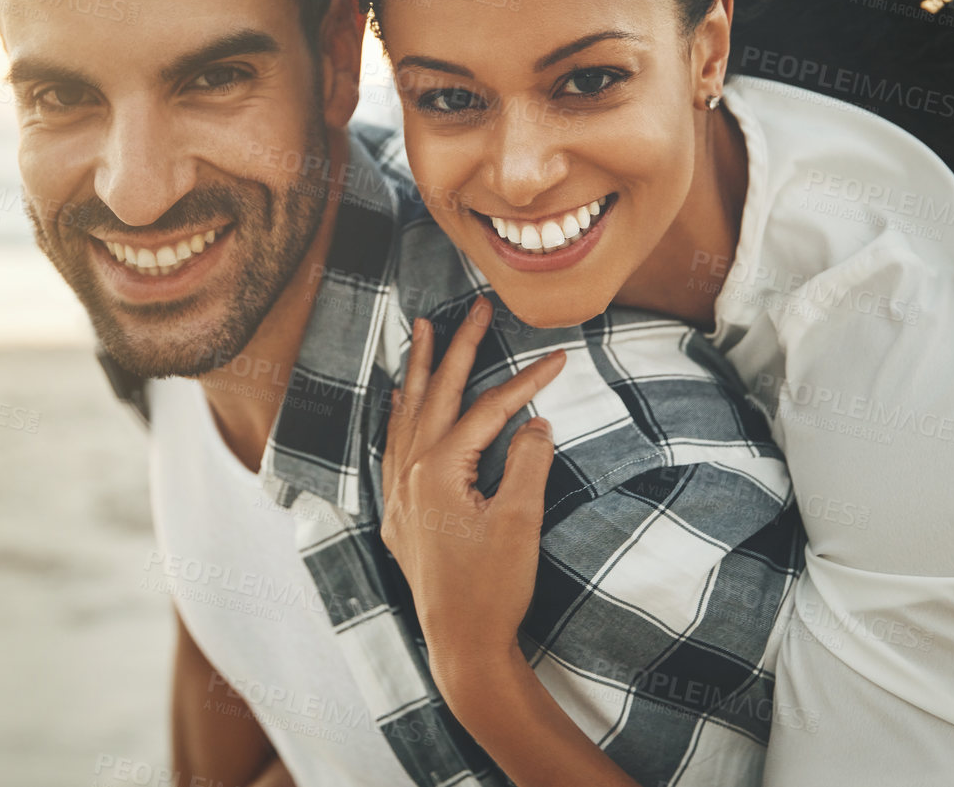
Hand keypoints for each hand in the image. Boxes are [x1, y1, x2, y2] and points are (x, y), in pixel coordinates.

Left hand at [379, 296, 564, 689]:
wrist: (464, 645)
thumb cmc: (494, 587)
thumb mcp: (520, 520)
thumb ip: (527, 463)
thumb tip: (535, 422)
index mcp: (438, 469)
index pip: (486, 410)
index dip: (525, 381)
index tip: (559, 357)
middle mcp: (409, 474)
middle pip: (436, 396)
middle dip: (458, 348)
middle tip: (474, 307)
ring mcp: (399, 494)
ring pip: (407, 415)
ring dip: (420, 371)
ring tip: (423, 331)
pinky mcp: (400, 515)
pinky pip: (394, 446)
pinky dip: (401, 414)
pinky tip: (402, 398)